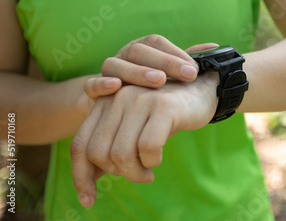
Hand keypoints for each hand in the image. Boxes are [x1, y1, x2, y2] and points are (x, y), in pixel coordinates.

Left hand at [70, 73, 217, 207]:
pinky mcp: (164, 106)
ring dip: (135, 173)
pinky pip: (148, 147)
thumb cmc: (164, 115)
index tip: (88, 199)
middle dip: (117, 174)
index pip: (80, 145)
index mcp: (105, 102)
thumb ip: (111, 146)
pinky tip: (158, 159)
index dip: (81, 176)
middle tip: (138, 175)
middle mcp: (118, 97)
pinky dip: (152, 161)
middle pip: (99, 153)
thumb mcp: (133, 127)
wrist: (201, 90)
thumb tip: (88, 183)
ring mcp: (140, 99)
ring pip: (121, 153)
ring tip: (148, 173)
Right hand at [97, 34, 217, 87]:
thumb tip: (215, 48)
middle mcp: (124, 57)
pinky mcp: (94, 92)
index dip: (175, 54)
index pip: (156, 43)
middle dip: (163, 62)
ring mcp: (108, 72)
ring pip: (115, 64)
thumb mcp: (174, 78)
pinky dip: (100, 84)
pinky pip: (91, 85)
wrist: (124, 113)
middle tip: (186, 75)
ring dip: (136, 72)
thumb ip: (189, 62)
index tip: (195, 70)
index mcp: (144, 49)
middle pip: (138, 51)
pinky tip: (115, 87)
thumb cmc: (155, 92)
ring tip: (159, 81)